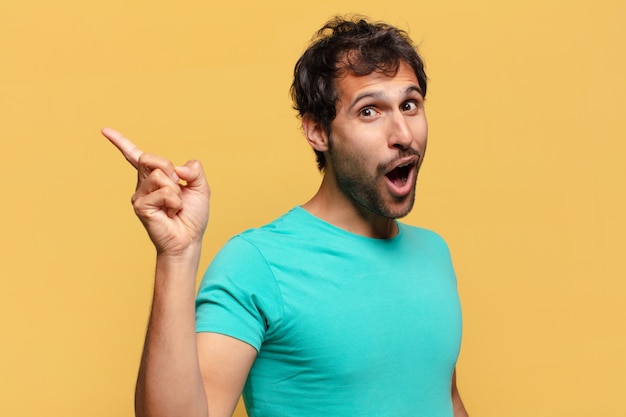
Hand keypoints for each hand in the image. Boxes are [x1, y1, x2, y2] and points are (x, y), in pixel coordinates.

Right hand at [102, 127, 209, 255]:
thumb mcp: (201, 188)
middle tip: (177, 190)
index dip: (121, 142)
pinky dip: (174, 202)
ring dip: (176, 191)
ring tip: (174, 206)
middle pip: (151, 158)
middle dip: (170, 170)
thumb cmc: (192, 216)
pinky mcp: (140, 206)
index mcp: (155, 176)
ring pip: (161, 176)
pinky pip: (164, 192)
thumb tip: (179, 168)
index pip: (137, 156)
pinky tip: (170, 213)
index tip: (105, 130)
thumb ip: (194, 171)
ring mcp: (139, 195)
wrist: (188, 240)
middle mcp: (143, 184)